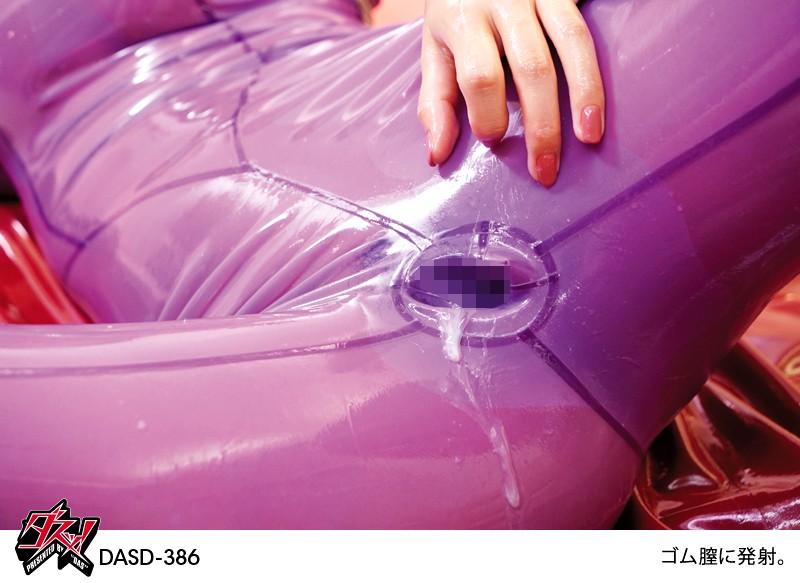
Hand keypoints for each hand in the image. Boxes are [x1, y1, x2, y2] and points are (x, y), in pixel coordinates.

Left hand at [418, 0, 603, 186]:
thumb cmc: (458, 13)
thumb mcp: (435, 51)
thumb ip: (436, 103)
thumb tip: (436, 155)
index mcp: (463, 19)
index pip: (479, 76)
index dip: (487, 114)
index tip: (493, 140)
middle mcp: (504, 1)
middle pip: (531, 67)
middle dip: (541, 124)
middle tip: (544, 170)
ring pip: (571, 43)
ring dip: (584, 95)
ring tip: (589, 137)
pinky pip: (588, 28)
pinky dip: (597, 68)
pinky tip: (603, 103)